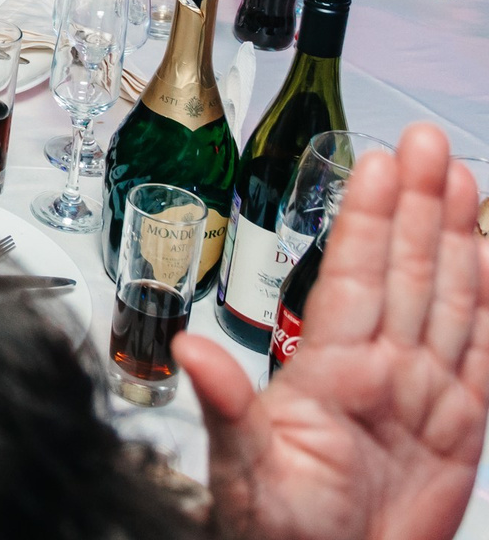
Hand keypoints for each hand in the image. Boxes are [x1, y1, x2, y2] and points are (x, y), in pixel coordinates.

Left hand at [177, 124, 488, 539]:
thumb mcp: (243, 465)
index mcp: (326, 370)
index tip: (377, 162)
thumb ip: (225, 403)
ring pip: (446, 298)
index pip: (353, 275)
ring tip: (464, 179)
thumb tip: (185, 348)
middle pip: (405, 270)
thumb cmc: (275, 527)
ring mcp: (422, 393)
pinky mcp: (460, 426)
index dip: (368, 217)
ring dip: (457, 239)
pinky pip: (484, 353)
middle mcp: (377, 369)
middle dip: (418, 205)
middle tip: (428, 143)